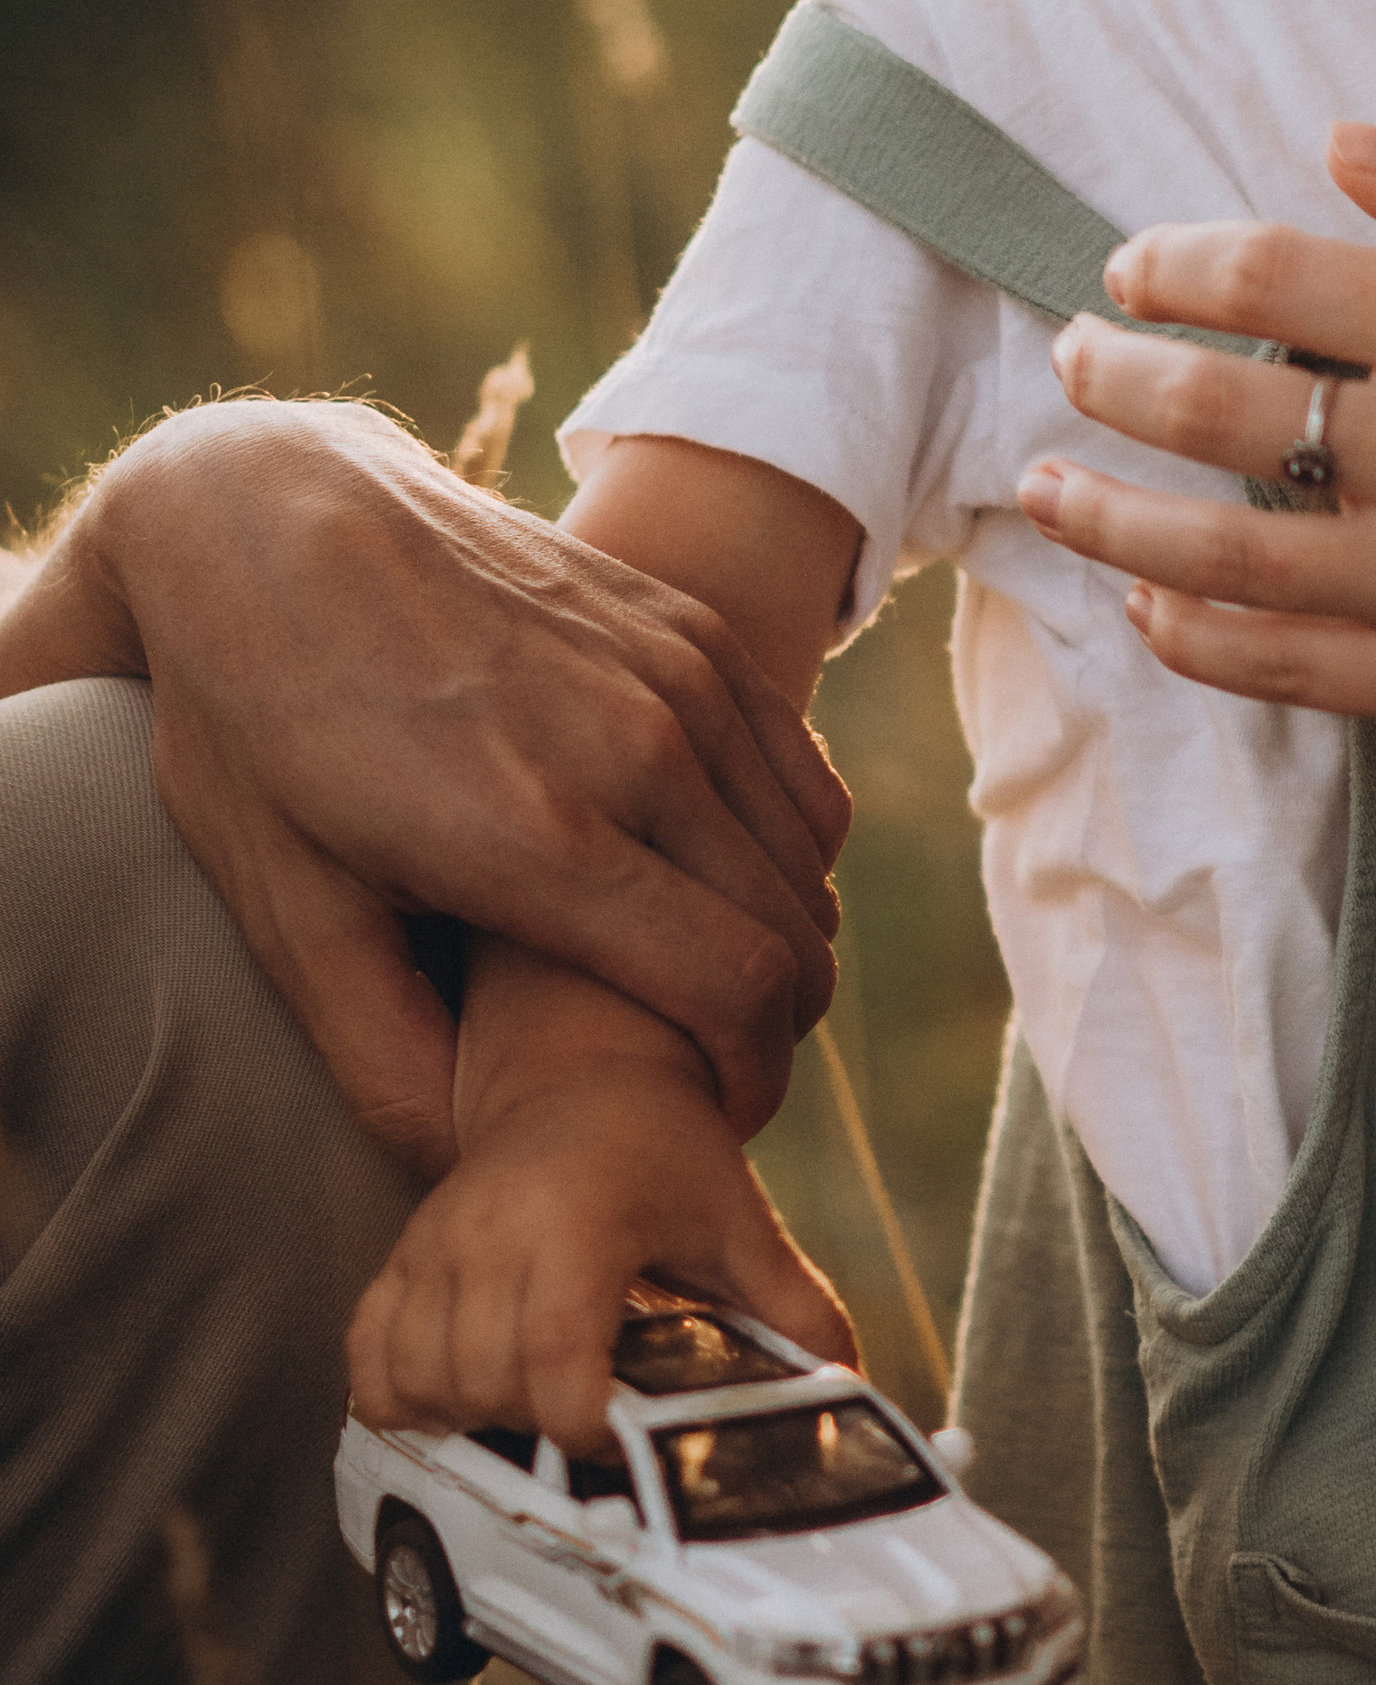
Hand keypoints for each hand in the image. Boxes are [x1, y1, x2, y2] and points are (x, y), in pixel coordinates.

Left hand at [1, 399, 850, 1170]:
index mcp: (541, 835)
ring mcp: (675, 673)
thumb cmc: (259, 732)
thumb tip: (471, 1163)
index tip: (709, 1117)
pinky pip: (796, 773)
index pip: (736, 990)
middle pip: (794, 936)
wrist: (271, 521)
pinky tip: (714, 878)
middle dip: (770, 1029)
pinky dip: (785, 849)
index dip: (746, 1081)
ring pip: (808, 858)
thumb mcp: (285, 912)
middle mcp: (636, 746)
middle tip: (707, 1067)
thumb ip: (381, 1058)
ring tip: (709, 982)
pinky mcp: (688, 627)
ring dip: (785, 939)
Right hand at [346, 1046, 857, 1457]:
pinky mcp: (403, 1255)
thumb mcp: (737, 1223)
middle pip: (482, 1384)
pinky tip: (460, 1396)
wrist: (585, 1073)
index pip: (550, 1357)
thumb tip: (850, 1383)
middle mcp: (492, 1231)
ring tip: (528, 1405)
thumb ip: (794, 1307)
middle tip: (582, 1420)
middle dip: (530, 1429)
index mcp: (579, 1222)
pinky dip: (402, 1396)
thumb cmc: (665, 1150)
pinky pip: (369, 1353)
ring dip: (469, 1419)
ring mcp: (436, 1244)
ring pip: (419, 1380)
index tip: (611, 1438)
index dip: (577, 1423)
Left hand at [1019, 122, 1375, 808]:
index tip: (1135, 268)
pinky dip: (1202, 640)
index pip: (1278, 283)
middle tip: (1071, 359)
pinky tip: (1152, 607)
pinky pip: (1291, 669)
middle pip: (1224, 413)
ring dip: (1111, 520)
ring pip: (1226, 555)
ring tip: (1044, 492)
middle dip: (1118, 379)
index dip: (1178, 267)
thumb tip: (1342, 142)